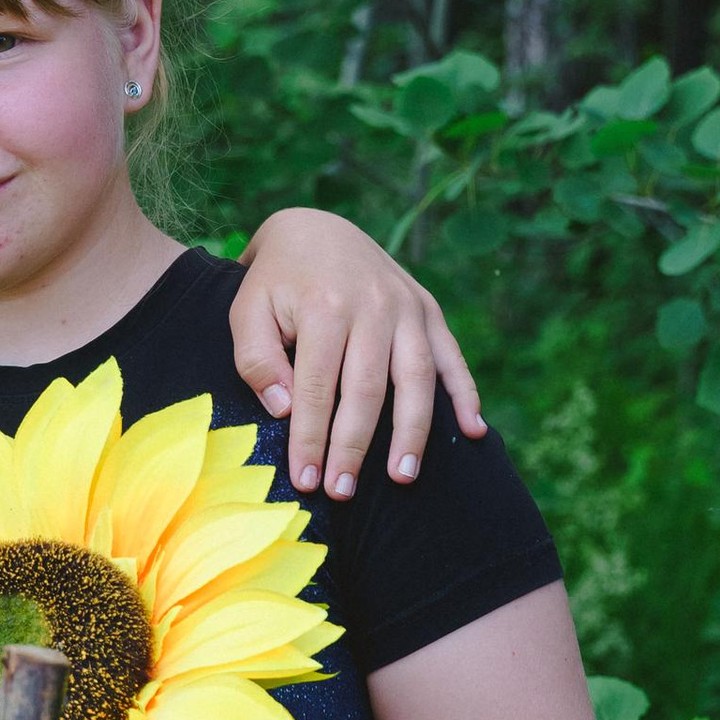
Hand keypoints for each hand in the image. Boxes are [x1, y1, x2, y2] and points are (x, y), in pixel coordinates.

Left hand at [228, 209, 485, 498]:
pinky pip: (452, 357)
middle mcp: (373, 305)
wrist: (316, 228)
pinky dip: (466, 394)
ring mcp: (407, 306)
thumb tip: (284, 409)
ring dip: (412, 432)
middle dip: (354, 447)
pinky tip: (473, 431)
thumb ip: (257, 360)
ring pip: (416, 378)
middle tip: (342, 492)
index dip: (311, 438)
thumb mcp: (246, 311)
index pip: (316, 388)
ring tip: (402, 477)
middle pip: (367, 390)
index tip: (306, 480)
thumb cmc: (275, 282)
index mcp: (324, 306)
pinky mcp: (428, 309)